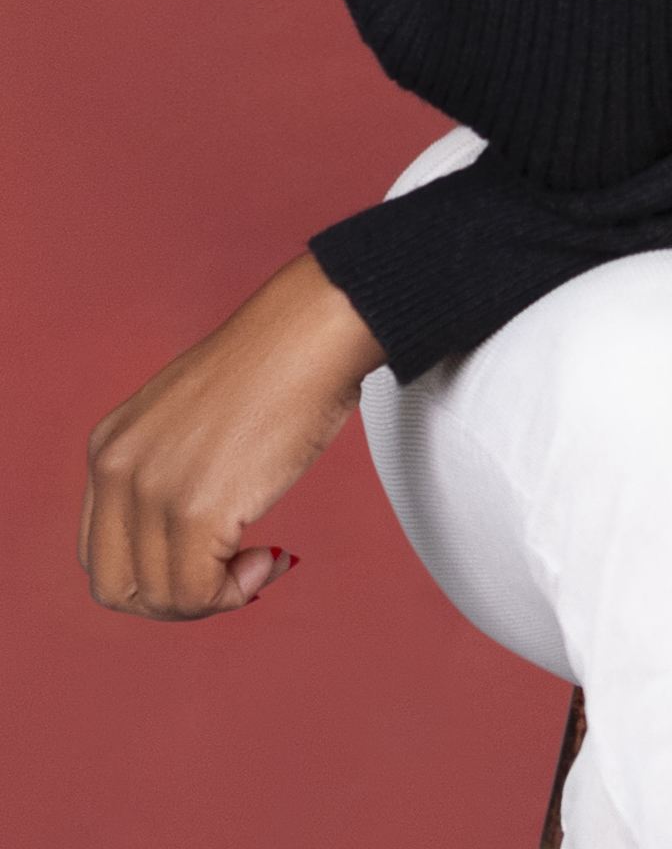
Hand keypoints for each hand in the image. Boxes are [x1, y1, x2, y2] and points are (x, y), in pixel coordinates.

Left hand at [79, 251, 386, 620]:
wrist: (307, 335)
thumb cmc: (270, 368)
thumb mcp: (184, 420)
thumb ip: (165, 471)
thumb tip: (185, 541)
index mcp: (109, 447)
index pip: (101, 551)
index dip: (154, 571)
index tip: (207, 555)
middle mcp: (117, 470)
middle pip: (116, 586)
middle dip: (175, 596)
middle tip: (228, 571)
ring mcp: (152, 492)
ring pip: (159, 598)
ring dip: (213, 596)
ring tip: (257, 558)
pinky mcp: (195, 512)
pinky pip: (198, 594)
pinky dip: (235, 593)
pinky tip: (267, 557)